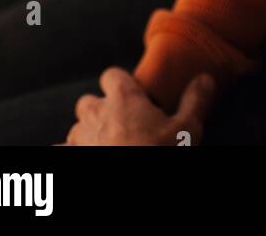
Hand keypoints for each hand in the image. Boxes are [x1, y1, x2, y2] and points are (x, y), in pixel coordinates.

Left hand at [57, 67, 216, 145]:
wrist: (134, 191)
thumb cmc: (159, 156)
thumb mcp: (187, 129)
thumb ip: (194, 100)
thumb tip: (205, 78)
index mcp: (124, 99)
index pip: (112, 75)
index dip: (121, 82)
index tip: (134, 96)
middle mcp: (96, 114)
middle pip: (88, 101)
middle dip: (99, 109)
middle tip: (119, 124)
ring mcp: (79, 139)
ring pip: (76, 128)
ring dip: (86, 133)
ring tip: (105, 145)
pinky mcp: (69, 159)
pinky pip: (60, 151)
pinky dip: (68, 153)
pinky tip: (79, 156)